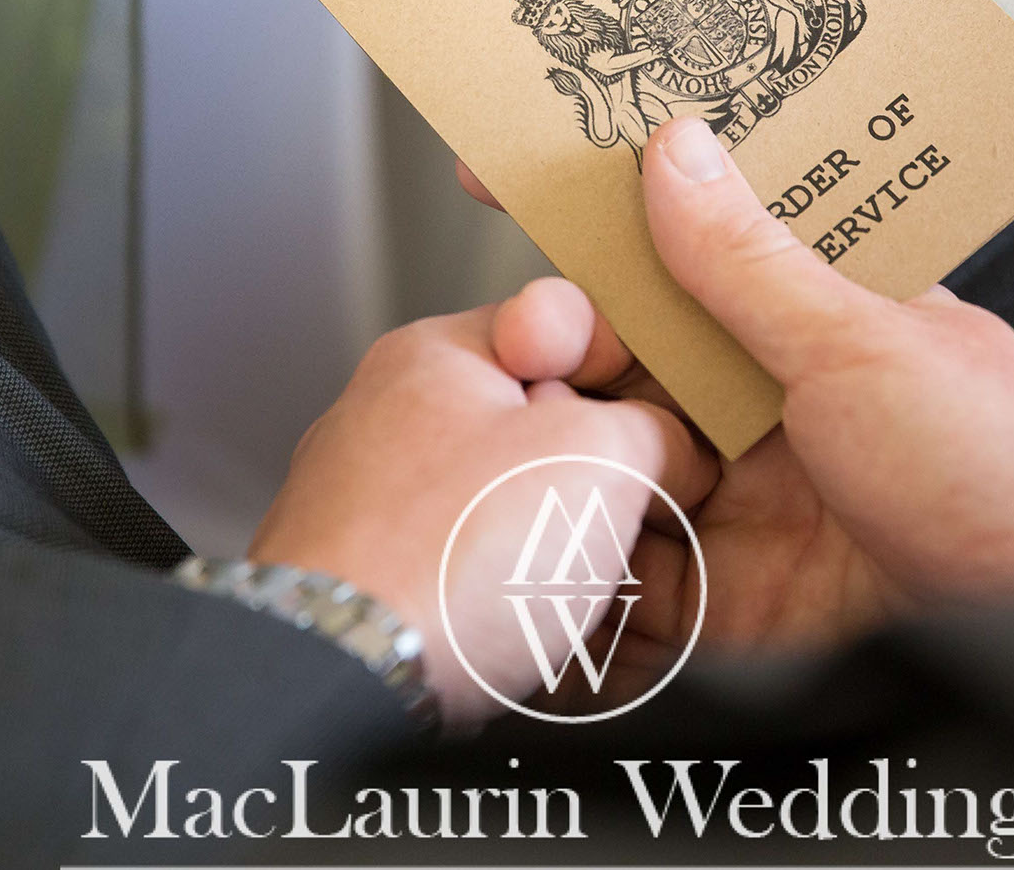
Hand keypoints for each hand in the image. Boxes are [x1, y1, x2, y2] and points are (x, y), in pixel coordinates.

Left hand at [247, 306, 713, 723]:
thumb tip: (672, 452)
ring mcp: (370, 507)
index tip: (668, 427)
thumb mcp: (602, 457)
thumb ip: (655, 430)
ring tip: (574, 593)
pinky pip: (468, 580)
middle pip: (539, 428)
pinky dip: (507, 605)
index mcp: (435, 353)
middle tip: (630, 520)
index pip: (565, 329)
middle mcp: (387, 419)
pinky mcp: (367, 587)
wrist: (341, 684)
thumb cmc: (446, 559)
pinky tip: (526, 636)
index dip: (632, 377)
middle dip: (596, 479)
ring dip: (556, 551)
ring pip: (506, 513)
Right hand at [469, 118, 1013, 651]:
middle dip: (566, 337)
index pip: (705, 231)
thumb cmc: (1011, 483)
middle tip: (508, 335)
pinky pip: (632, 563)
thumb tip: (677, 154)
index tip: (517, 169)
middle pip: (640, 345)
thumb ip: (751, 263)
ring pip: (619, 447)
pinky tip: (545, 537)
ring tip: (509, 435)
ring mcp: (753, 491)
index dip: (614, 200)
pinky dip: (583, 554)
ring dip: (566, 444)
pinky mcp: (729, 588)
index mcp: (830, 312)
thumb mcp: (863, 348)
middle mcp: (784, 394)